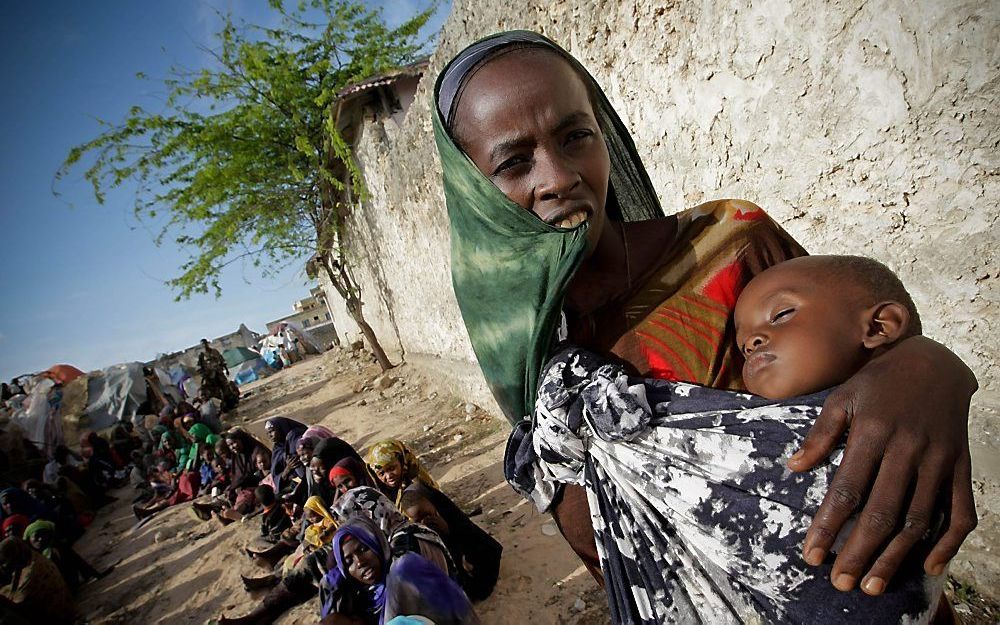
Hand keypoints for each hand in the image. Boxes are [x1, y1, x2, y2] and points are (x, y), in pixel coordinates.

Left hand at [788, 336, 977, 594]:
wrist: (934, 361)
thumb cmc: (878, 382)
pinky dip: (948, 542)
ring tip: (873, 585)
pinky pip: (961, 510)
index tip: (811, 556)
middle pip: (882, 512)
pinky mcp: (960, 465)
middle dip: (859, 552)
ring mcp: (939, 459)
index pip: (847, 490)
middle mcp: (908, 449)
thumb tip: (793, 468)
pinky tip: (929, 566)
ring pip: (919, 518)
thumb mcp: (842, 398)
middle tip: (841, 583)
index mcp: (873, 433)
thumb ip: (820, 435)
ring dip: (896, 557)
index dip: (827, 526)